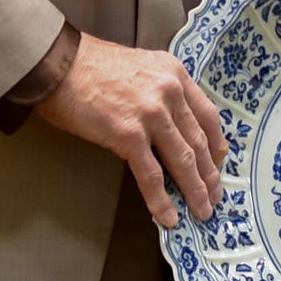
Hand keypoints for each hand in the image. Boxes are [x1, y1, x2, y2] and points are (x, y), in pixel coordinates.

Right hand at [36, 33, 225, 228]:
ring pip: (183, 161)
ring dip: (195, 191)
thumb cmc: (92, 65)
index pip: (207, 114)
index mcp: (174, 73)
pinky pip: (152, 175)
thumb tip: (170, 125)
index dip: (216, 144)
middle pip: (199, 141)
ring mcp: (151, 114)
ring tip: (201, 211)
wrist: (60, 64)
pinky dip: (161, 200)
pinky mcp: (129, 136)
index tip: (220, 162)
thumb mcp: (141, 65)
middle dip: (210, 174)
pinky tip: (168, 216)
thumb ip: (161, 89)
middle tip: (216, 195)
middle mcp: (170, 92)